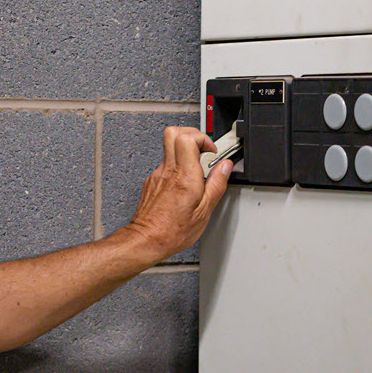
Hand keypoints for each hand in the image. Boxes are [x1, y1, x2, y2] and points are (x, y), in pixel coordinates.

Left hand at [122, 126, 232, 264]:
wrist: (146, 240)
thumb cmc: (172, 231)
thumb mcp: (204, 211)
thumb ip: (217, 185)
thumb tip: (225, 167)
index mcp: (184, 176)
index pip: (188, 138)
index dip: (203, 139)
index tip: (211, 151)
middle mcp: (168, 171)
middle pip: (173, 132)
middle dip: (192, 135)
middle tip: (202, 149)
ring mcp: (157, 174)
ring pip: (169, 148)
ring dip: (185, 152)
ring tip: (195, 170)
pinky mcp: (151, 181)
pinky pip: (166, 164)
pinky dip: (177, 167)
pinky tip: (184, 184)